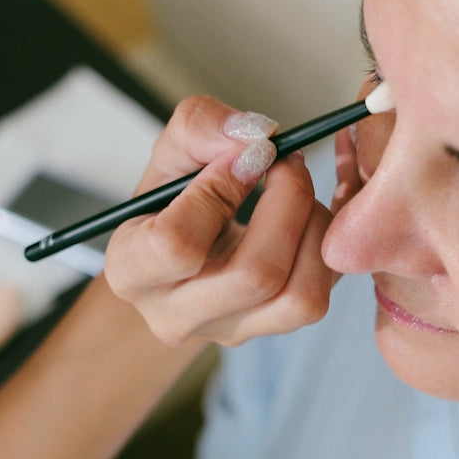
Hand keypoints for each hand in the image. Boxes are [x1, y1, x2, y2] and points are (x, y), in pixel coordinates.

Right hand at [103, 96, 337, 346]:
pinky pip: (319, 297)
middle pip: (254, 276)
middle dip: (287, 203)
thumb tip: (257, 136)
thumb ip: (200, 127)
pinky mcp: (270, 330)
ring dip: (315, 230)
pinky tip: (310, 216)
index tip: (246, 155)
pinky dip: (327, 247)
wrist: (182, 251)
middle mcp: (176, 315)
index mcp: (131, 269)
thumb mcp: (170, 153)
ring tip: (299, 193)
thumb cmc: (172, 199)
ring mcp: (227, 331)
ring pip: (299, 298)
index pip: (177, 244)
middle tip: (288, 162)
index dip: (219, 190)